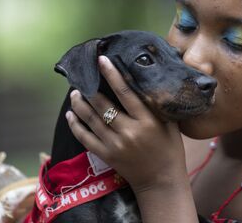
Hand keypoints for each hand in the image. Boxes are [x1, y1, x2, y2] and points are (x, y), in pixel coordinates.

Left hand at [66, 55, 187, 192]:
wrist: (162, 181)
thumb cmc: (170, 149)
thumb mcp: (170, 124)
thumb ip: (158, 105)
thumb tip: (148, 81)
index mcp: (147, 121)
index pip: (125, 92)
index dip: (112, 75)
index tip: (102, 61)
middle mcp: (129, 132)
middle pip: (103, 105)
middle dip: (90, 88)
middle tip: (83, 77)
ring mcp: (115, 145)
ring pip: (91, 119)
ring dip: (80, 104)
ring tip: (75, 93)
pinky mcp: (106, 156)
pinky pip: (85, 138)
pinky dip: (75, 125)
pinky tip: (71, 114)